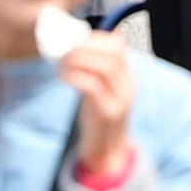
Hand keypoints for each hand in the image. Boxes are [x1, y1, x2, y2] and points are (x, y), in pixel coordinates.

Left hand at [56, 23, 139, 179]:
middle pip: (114, 53)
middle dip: (86, 46)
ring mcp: (121, 100)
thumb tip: (69, 47)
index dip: (94, 38)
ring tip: (62, 62)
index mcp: (126, 76)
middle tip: (64, 48)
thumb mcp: (100, 89)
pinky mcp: (108, 113)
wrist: (107, 152)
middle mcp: (128, 85)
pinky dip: (77, 77)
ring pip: (106, 68)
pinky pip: (94, 87)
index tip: (73, 39)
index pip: (118, 46)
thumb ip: (91, 70)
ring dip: (80, 60)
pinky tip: (64, 77)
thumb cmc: (98, 117)